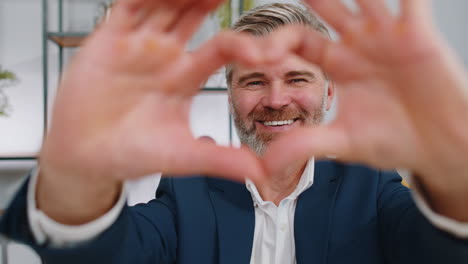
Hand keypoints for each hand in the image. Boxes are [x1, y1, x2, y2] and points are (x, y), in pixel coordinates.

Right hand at [37, 0, 280, 223]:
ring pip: (165, 3)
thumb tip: (261, 173)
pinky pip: (129, 6)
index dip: (244, 45)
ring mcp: (137, 44)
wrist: (86, 159)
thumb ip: (220, 160)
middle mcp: (164, 55)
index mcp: (185, 77)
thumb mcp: (181, 156)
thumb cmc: (132, 154)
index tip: (263, 54)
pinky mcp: (108, 39)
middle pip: (195, 14)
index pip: (223, 48)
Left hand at [263, 0, 467, 218]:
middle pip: (325, 7)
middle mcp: (358, 45)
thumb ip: (304, 144)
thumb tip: (264, 163)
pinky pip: (412, 1)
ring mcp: (387, 36)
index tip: (260, 52)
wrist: (437, 149)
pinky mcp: (417, 35)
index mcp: (337, 65)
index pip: (299, 39)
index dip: (277, 40)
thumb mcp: (343, 142)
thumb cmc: (394, 142)